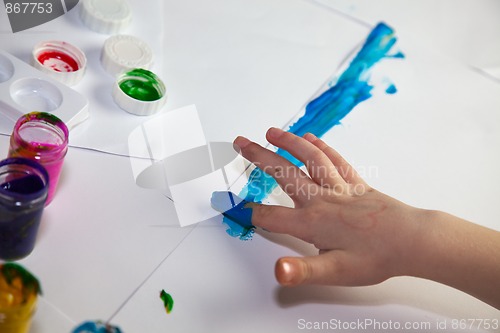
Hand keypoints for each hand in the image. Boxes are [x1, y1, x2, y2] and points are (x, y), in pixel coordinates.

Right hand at [234, 127, 423, 286]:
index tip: (237, 207)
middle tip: (241, 143)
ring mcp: (339, 188)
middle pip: (283, 173)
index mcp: (312, 222)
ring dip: (288, 143)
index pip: (272, 217)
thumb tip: (278, 272)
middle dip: (259, 157)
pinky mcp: (355, 184)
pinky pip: (335, 160)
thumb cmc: (376, 257)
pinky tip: (312, 139)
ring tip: (271, 132)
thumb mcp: (335, 272)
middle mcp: (321, 199)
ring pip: (309, 158)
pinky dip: (321, 147)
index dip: (252, 213)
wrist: (413, 240)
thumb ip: (303, 271)